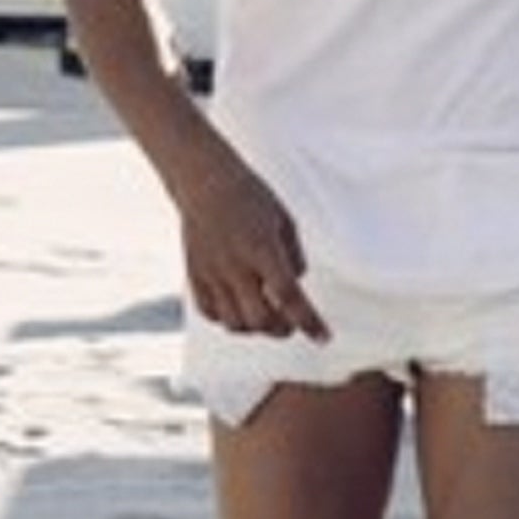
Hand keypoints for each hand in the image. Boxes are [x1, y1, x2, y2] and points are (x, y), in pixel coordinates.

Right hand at [178, 151, 331, 348]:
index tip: (323, 337)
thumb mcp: (284, 220)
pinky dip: (227, 318)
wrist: (204, 180)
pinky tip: (237, 308)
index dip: (309, 322)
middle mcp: (235, 265)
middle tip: (290, 324)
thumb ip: (294, 255)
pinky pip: (210, 312)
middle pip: (261, 319)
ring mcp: (212, 273)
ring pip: (234, 323)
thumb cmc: (247, 194)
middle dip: (281, 329)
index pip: (289, 296)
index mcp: (262, 248)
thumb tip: (297, 281)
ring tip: (263, 315)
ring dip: (254, 327)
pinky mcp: (195, 275)